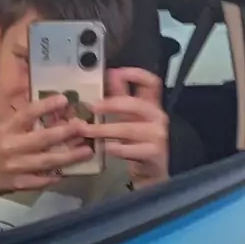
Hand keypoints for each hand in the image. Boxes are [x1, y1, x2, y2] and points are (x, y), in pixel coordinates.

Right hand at [0, 95, 92, 197]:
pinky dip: (54, 177)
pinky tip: (68, 173)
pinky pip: (41, 181)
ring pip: (47, 161)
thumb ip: (19, 122)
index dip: (46, 106)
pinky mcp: (18, 184)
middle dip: (66, 133)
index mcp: (6, 129)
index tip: (64, 99)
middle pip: (43, 138)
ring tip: (87, 151)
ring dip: (69, 156)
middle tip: (84, 128)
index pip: (27, 114)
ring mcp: (16, 167)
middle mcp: (12, 146)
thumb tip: (48, 110)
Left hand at [84, 68, 168, 189]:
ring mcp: (157, 136)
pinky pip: (130, 149)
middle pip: (136, 104)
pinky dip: (115, 148)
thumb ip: (120, 98)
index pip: (151, 83)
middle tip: (92, 107)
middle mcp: (157, 117)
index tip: (115, 72)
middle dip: (111, 104)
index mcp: (152, 105)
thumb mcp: (130, 118)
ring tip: (87, 131)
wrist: (152, 171)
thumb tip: (110, 75)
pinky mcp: (153, 153)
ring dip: (104, 129)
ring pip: (128, 129)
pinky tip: (104, 148)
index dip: (135, 74)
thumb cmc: (138, 142)